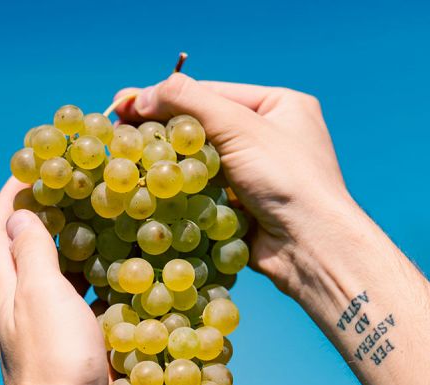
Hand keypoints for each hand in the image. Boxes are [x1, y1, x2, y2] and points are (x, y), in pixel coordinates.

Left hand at [0, 178, 118, 384]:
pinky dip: (104, 294)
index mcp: (10, 295)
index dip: (8, 196)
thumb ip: (33, 254)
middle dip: (49, 221)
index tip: (32, 165)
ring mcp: (50, 338)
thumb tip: (18, 211)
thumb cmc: (55, 363)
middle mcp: (24, 314)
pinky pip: (89, 314)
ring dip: (81, 257)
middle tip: (83, 193)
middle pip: (30, 257)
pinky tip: (129, 288)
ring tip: (111, 231)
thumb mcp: (43, 297)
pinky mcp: (76, 360)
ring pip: (64, 286)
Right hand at [116, 74, 357, 300]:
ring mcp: (256, 173)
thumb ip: (189, 102)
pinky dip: (179, 188)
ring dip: (168, 161)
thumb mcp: (239, 126)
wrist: (311, 246)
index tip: (123, 103)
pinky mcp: (243, 205)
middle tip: (118, 130)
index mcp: (279, 105)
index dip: (165, 97)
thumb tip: (140, 96)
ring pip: (200, 160)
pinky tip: (150, 187)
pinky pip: (203, 190)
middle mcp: (270, 136)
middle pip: (203, 126)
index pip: (210, 93)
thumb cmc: (287, 178)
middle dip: (163, 129)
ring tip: (127, 159)